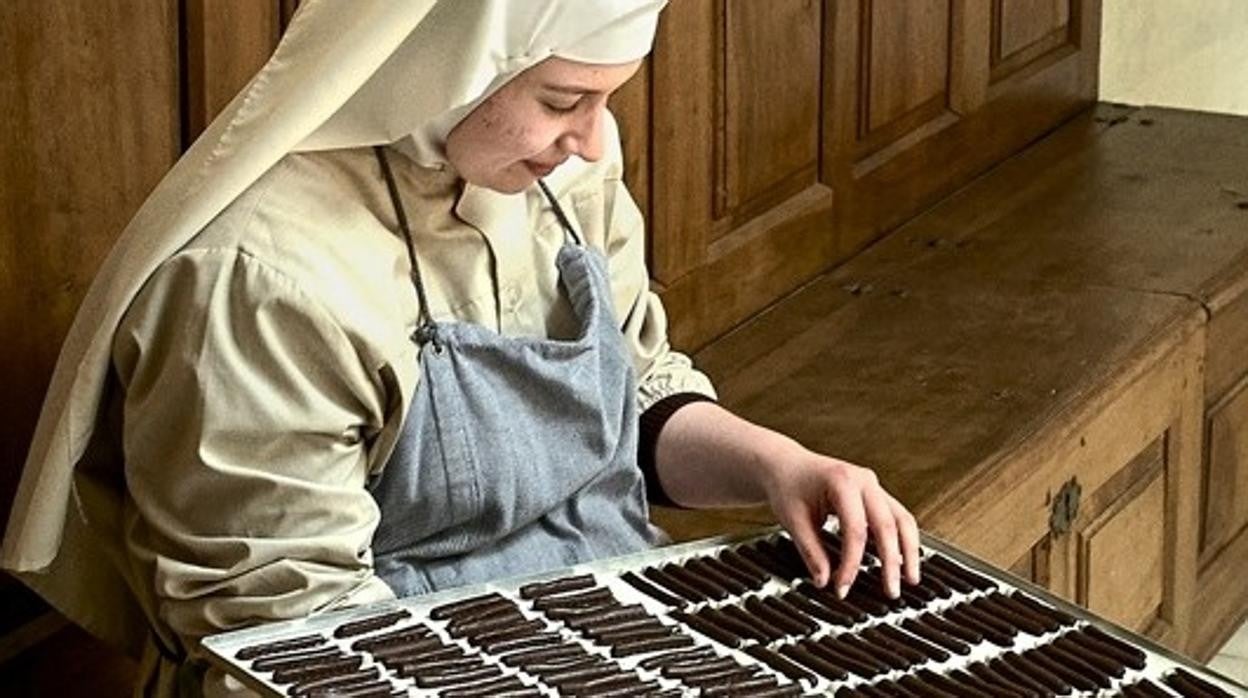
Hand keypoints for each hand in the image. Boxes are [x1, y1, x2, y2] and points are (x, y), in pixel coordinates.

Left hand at [760, 444, 920, 599]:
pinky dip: (902, 540)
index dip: (852, 563)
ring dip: (909, 550)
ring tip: (910, 580)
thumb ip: (811, 552)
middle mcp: (864, 480)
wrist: (785, 463)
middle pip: (887, 525)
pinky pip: (896, 517)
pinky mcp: (875, 494)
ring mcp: (873, 485)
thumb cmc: (788, 485)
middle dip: (891, 562)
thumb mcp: (792, 520)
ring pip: (902, 519)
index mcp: (842, 481)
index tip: (843, 587)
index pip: (855, 531)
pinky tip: (902, 562)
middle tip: (891, 592)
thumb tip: (824, 581)